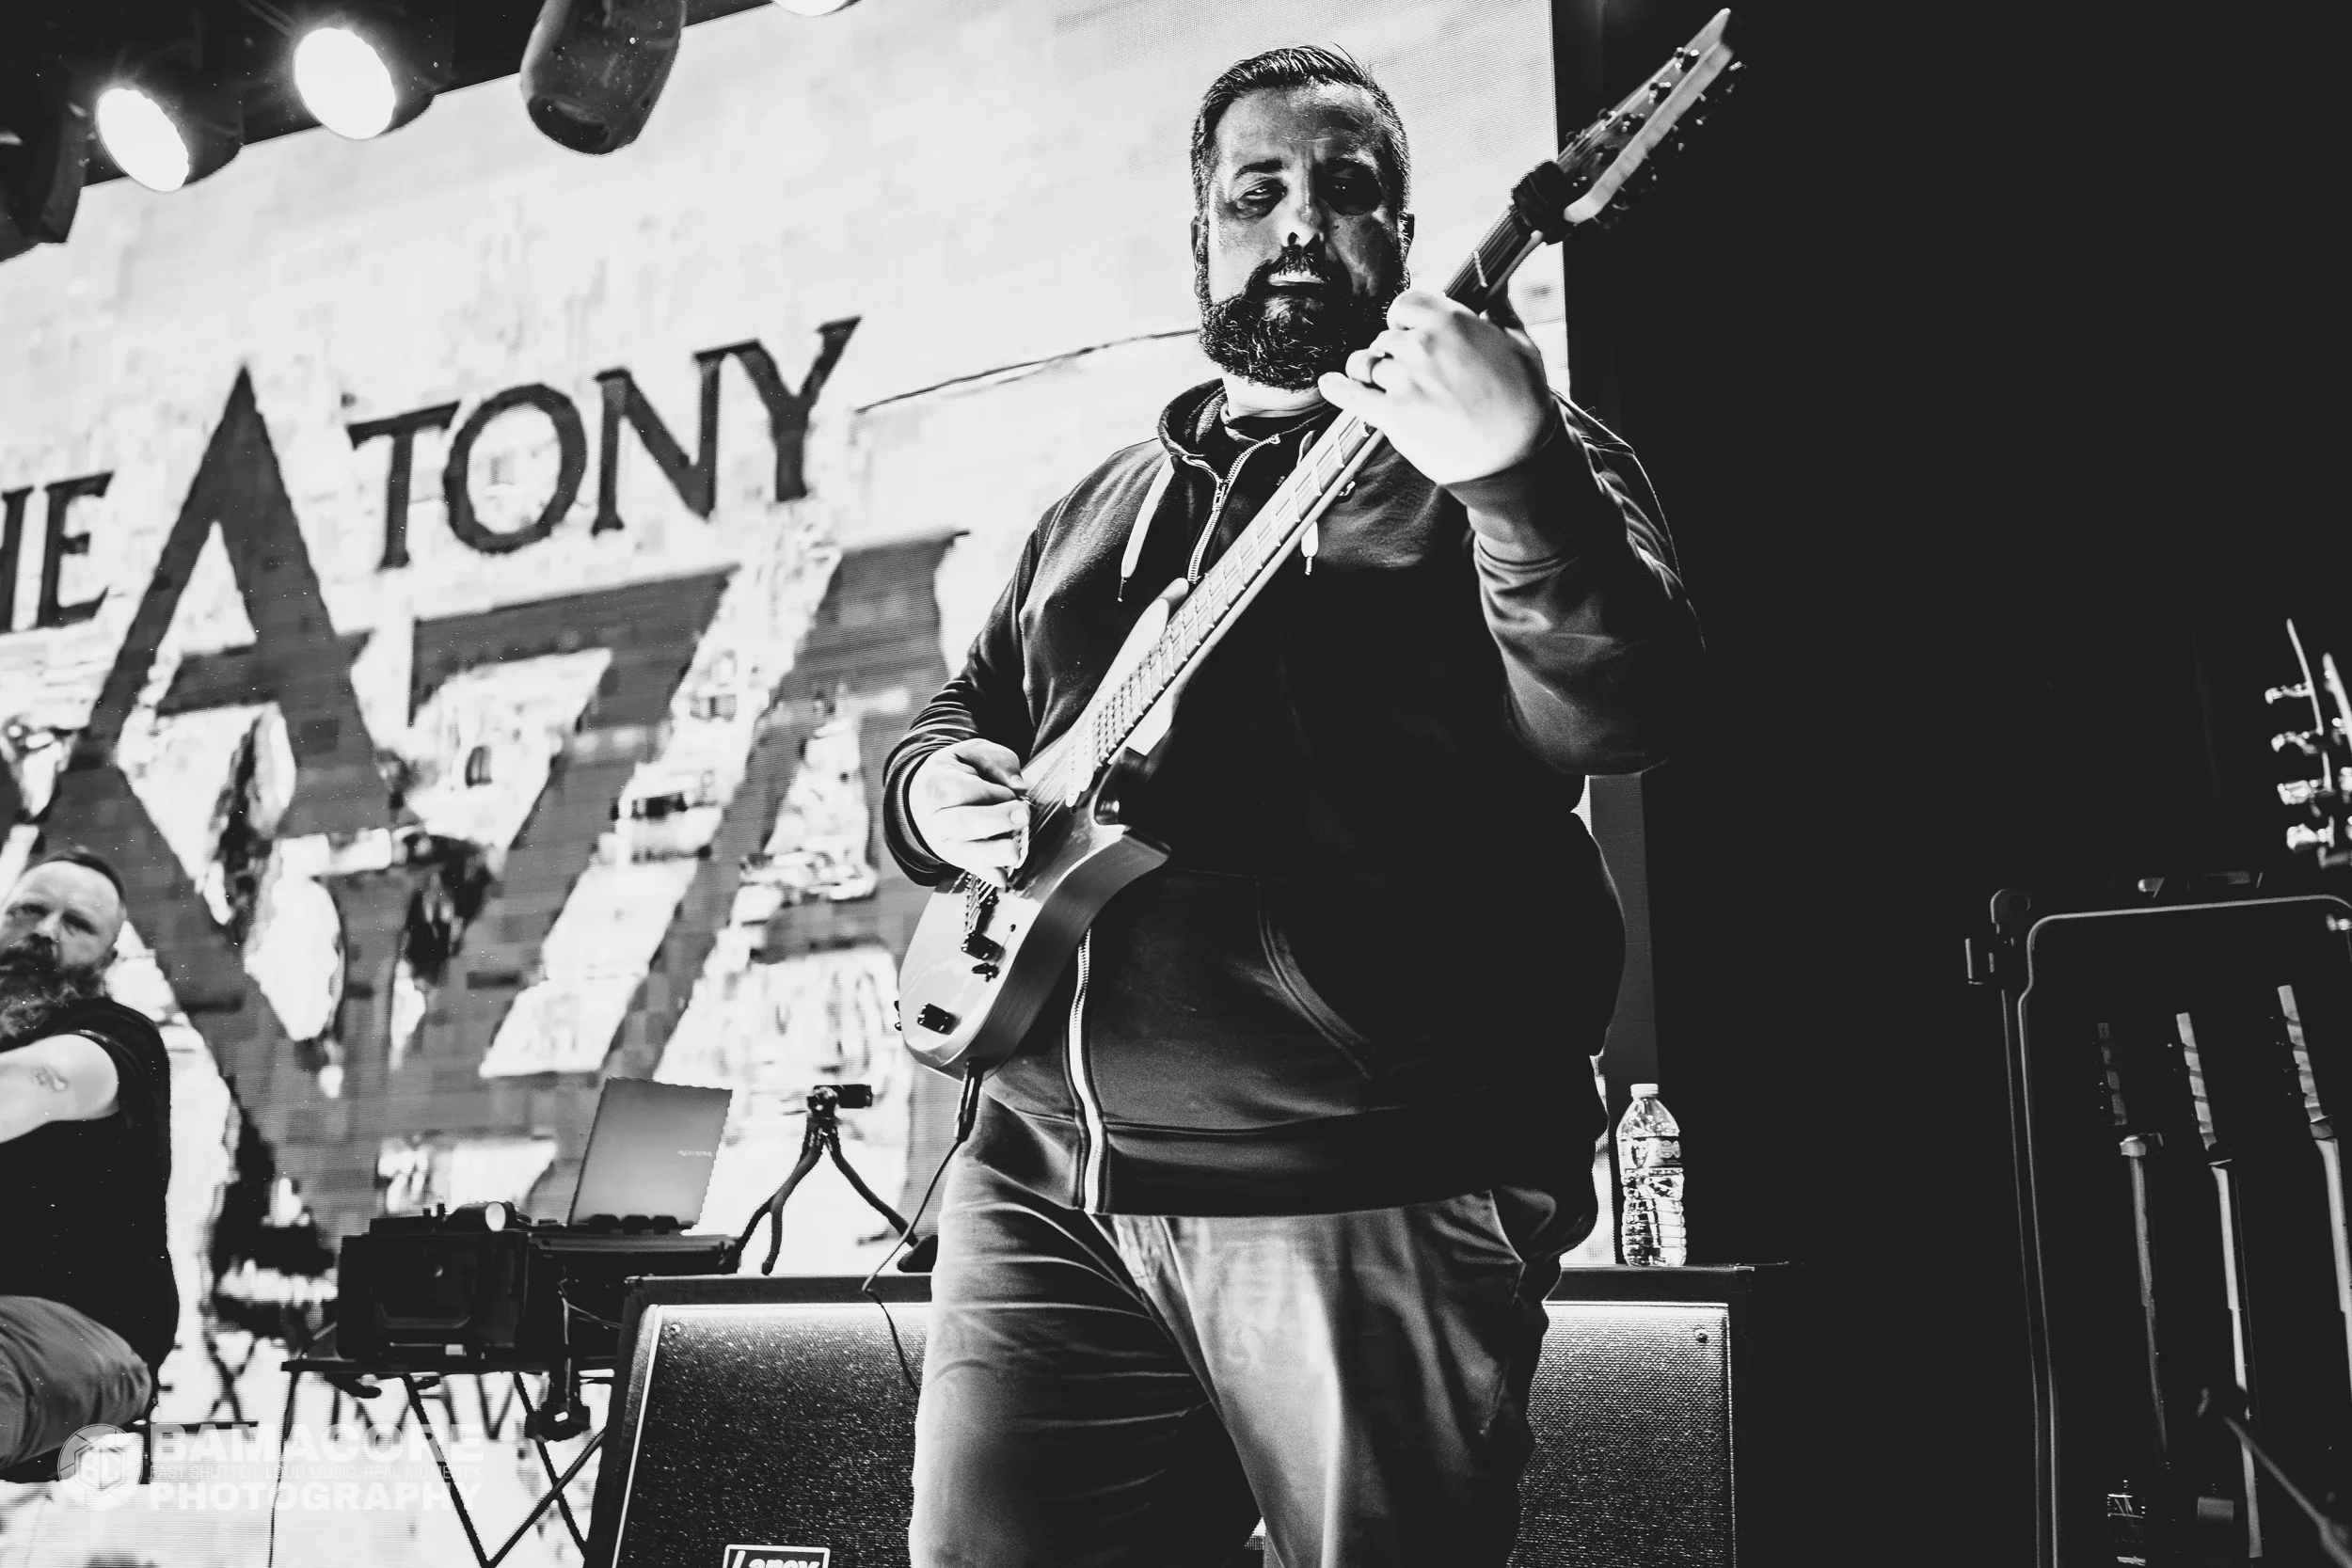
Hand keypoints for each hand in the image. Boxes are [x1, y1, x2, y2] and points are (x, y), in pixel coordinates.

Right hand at [910, 738, 1029, 887]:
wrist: (924, 798)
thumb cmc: (953, 774)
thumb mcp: (970, 753)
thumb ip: (996, 761)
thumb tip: (1018, 785)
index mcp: (935, 786)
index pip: (962, 791)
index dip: (990, 792)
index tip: (1010, 791)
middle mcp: (936, 819)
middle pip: (963, 823)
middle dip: (997, 820)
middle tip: (1023, 816)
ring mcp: (945, 843)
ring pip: (966, 853)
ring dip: (995, 853)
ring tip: (1016, 851)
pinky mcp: (958, 859)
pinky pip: (973, 870)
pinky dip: (990, 874)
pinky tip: (1004, 876)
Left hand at [1317, 288, 1553, 484]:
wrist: (1516, 457)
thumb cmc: (1523, 403)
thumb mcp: (1523, 345)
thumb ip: (1501, 310)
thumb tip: (1498, 285)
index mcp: (1452, 322)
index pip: (1405, 304)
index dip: (1404, 319)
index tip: (1409, 330)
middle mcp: (1423, 347)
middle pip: (1384, 338)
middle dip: (1391, 352)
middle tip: (1406, 369)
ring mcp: (1405, 381)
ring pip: (1365, 364)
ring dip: (1368, 372)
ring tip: (1377, 380)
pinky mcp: (1394, 415)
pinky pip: (1352, 396)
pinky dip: (1337, 389)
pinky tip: (1329, 384)